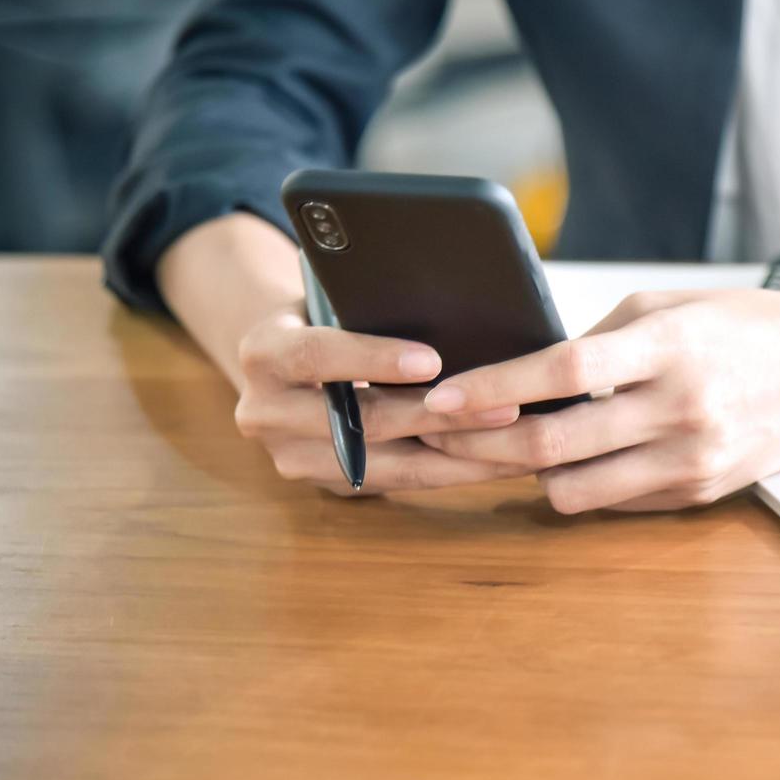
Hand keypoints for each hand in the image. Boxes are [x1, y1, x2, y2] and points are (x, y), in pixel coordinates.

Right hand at [233, 304, 520, 494]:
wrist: (286, 360)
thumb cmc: (328, 311)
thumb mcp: (331, 295)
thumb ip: (368, 301)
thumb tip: (448, 300)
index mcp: (262, 352)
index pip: (316, 355)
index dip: (373, 358)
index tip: (431, 360)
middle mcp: (266, 413)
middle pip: (363, 421)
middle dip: (439, 416)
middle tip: (505, 407)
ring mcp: (294, 457)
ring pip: (387, 466)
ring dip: (459, 457)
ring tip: (516, 442)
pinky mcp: (328, 485)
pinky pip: (398, 483)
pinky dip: (452, 472)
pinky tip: (497, 461)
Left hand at [416, 289, 779, 512]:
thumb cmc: (751, 327)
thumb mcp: (673, 306)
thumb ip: (601, 338)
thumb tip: (528, 373)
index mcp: (671, 347)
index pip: (564, 370)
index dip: (495, 388)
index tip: (441, 398)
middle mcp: (682, 409)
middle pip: (556, 442)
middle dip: (483, 444)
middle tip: (440, 436)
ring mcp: (692, 460)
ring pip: (575, 489)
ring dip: (530, 471)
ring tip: (513, 444)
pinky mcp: (699, 495)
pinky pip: (614, 503)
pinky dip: (582, 484)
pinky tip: (574, 458)